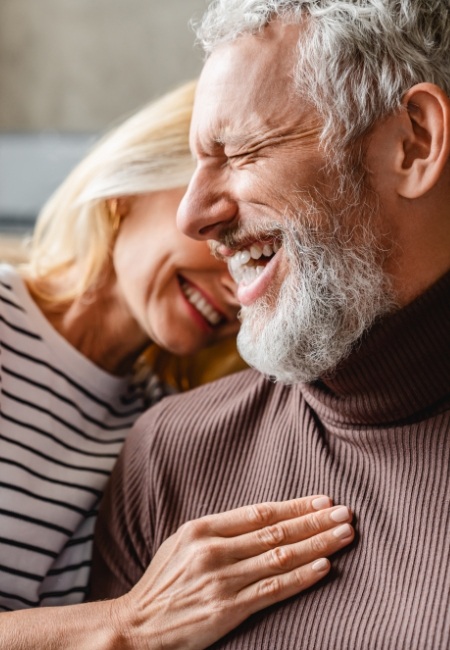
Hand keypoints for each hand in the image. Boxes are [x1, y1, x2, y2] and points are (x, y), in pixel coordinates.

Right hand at [112, 495, 353, 649]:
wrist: (136, 625)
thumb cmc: (162, 582)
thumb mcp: (182, 542)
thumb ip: (219, 530)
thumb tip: (262, 519)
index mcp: (202, 528)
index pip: (260, 512)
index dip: (295, 506)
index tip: (323, 500)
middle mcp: (214, 550)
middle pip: (276, 532)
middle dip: (315, 521)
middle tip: (346, 513)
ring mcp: (221, 580)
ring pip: (280, 557)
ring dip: (317, 545)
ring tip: (344, 534)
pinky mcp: (227, 610)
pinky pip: (272, 590)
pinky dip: (301, 577)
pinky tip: (324, 568)